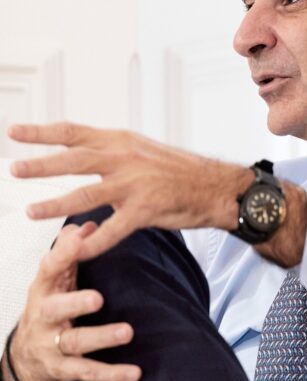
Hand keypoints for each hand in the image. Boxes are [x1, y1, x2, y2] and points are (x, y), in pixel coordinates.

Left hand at [8, 122, 252, 259]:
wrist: (214, 186)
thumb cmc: (179, 170)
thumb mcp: (143, 150)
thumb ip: (113, 152)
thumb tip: (83, 152)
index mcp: (122, 142)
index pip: (75, 132)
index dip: (42, 132)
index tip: (14, 131)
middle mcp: (125, 158)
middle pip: (74, 160)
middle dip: (41, 165)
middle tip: (14, 169)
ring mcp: (135, 184)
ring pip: (86, 195)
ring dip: (55, 205)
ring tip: (31, 211)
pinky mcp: (145, 209)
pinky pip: (111, 230)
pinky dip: (91, 243)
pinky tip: (75, 249)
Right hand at [9, 224, 140, 380]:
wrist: (26, 355)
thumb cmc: (48, 305)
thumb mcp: (55, 277)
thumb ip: (70, 250)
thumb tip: (86, 224)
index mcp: (43, 289)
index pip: (50, 267)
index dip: (64, 252)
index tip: (82, 236)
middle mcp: (44, 317)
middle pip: (54, 309)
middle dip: (74, 303)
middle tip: (98, 298)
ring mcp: (52, 345)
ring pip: (75, 342)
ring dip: (101, 337)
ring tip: (127, 332)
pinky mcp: (64, 370)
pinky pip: (88, 373)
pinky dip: (111, 374)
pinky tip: (134, 372)